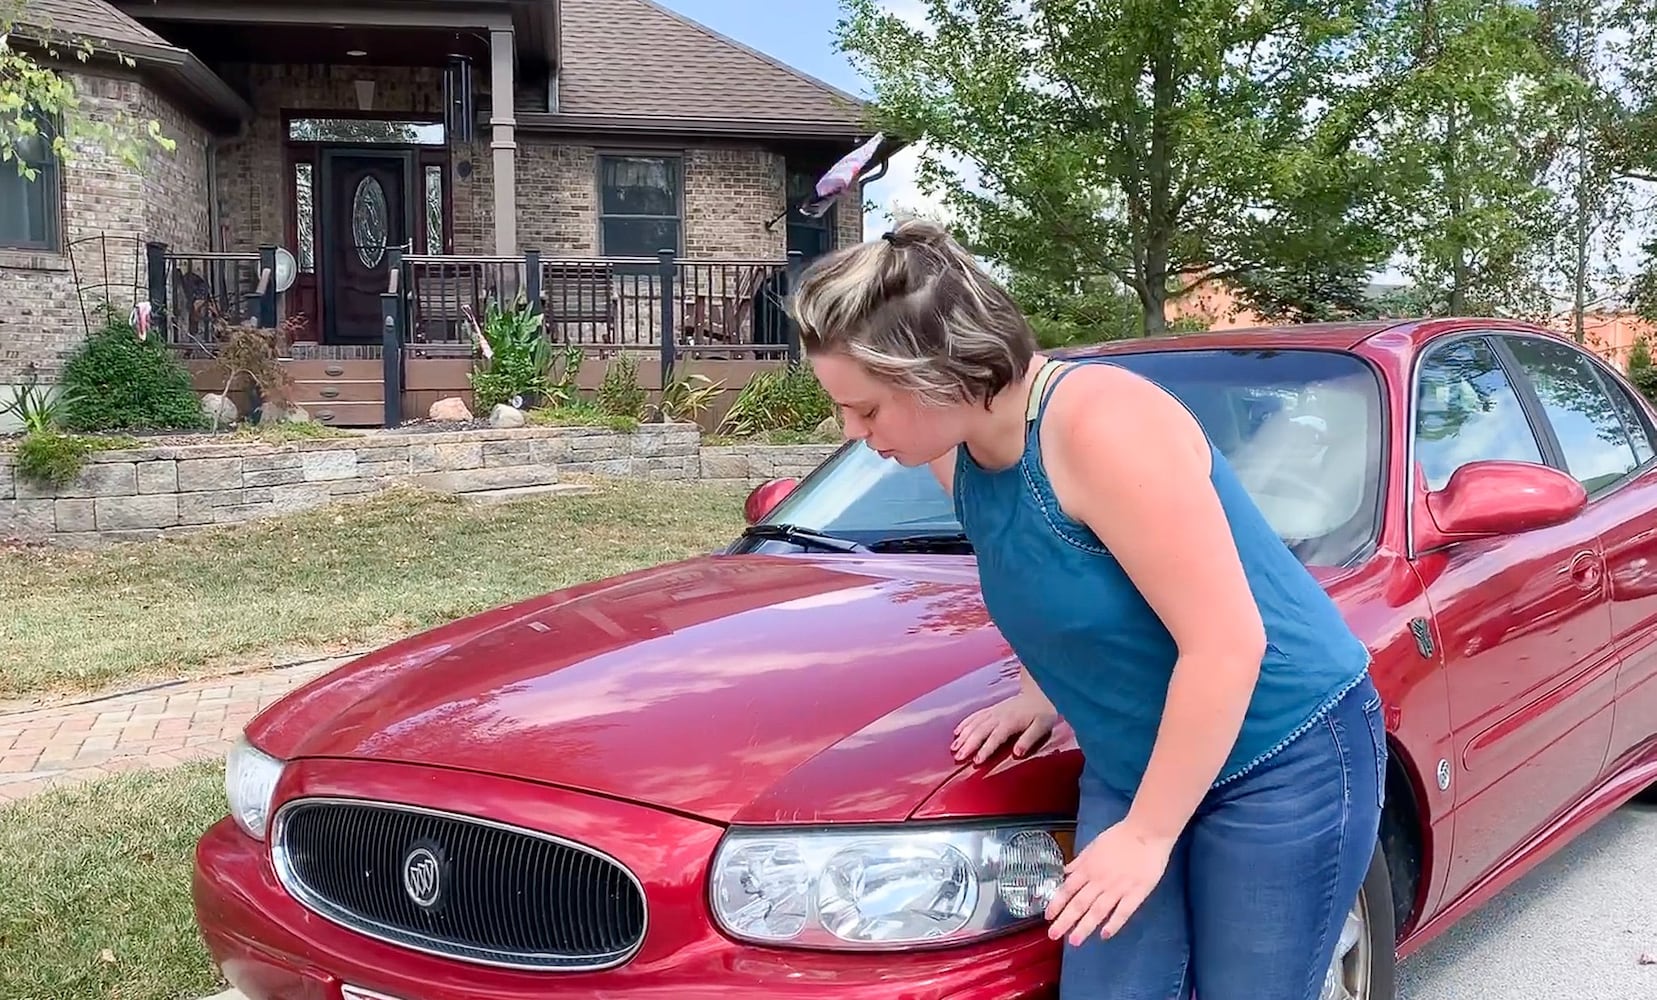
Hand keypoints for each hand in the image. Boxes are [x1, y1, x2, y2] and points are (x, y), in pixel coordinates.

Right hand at [951, 688, 1056, 763]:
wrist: (1041, 690)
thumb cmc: (1043, 710)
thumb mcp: (1042, 726)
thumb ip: (1028, 739)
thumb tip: (1017, 753)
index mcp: (1011, 721)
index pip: (995, 738)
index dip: (985, 749)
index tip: (976, 761)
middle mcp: (999, 716)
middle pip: (980, 731)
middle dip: (968, 744)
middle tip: (958, 757)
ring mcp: (994, 711)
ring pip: (975, 723)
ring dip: (963, 735)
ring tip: (954, 748)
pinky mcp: (992, 708)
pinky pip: (975, 715)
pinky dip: (965, 723)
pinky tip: (957, 731)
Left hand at [1044, 819, 1174, 944]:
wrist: (1148, 831)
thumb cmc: (1121, 836)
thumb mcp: (1094, 845)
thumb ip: (1079, 861)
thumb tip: (1064, 872)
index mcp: (1089, 867)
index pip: (1068, 889)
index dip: (1057, 904)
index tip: (1048, 917)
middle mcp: (1100, 880)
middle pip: (1079, 903)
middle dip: (1065, 921)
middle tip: (1054, 935)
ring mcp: (1119, 888)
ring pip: (1098, 911)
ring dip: (1085, 927)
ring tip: (1074, 941)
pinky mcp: (1137, 892)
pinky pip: (1123, 912)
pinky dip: (1113, 924)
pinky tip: (1104, 935)